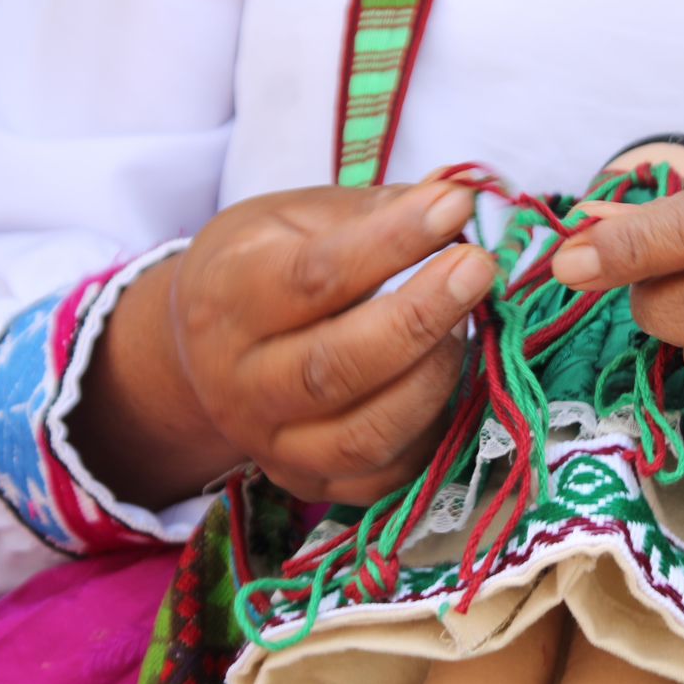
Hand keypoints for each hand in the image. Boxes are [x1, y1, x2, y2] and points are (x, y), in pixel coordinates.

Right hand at [71, 179, 495, 507]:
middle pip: (333, 367)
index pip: (314, 277)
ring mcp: (271, 443)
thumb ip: (374, 211)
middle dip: (420, 317)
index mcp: (227, 297)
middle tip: (479, 268)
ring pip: (362, 436)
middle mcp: (238, 382)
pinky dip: (431, 432)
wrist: (204, 346)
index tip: (454, 207)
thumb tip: (456, 201)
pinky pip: (383, 477)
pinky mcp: (308, 482)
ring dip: (433, 379)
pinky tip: (454, 381)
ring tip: (465, 326)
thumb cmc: (265, 263)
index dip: (392, 242)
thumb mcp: (296, 217)